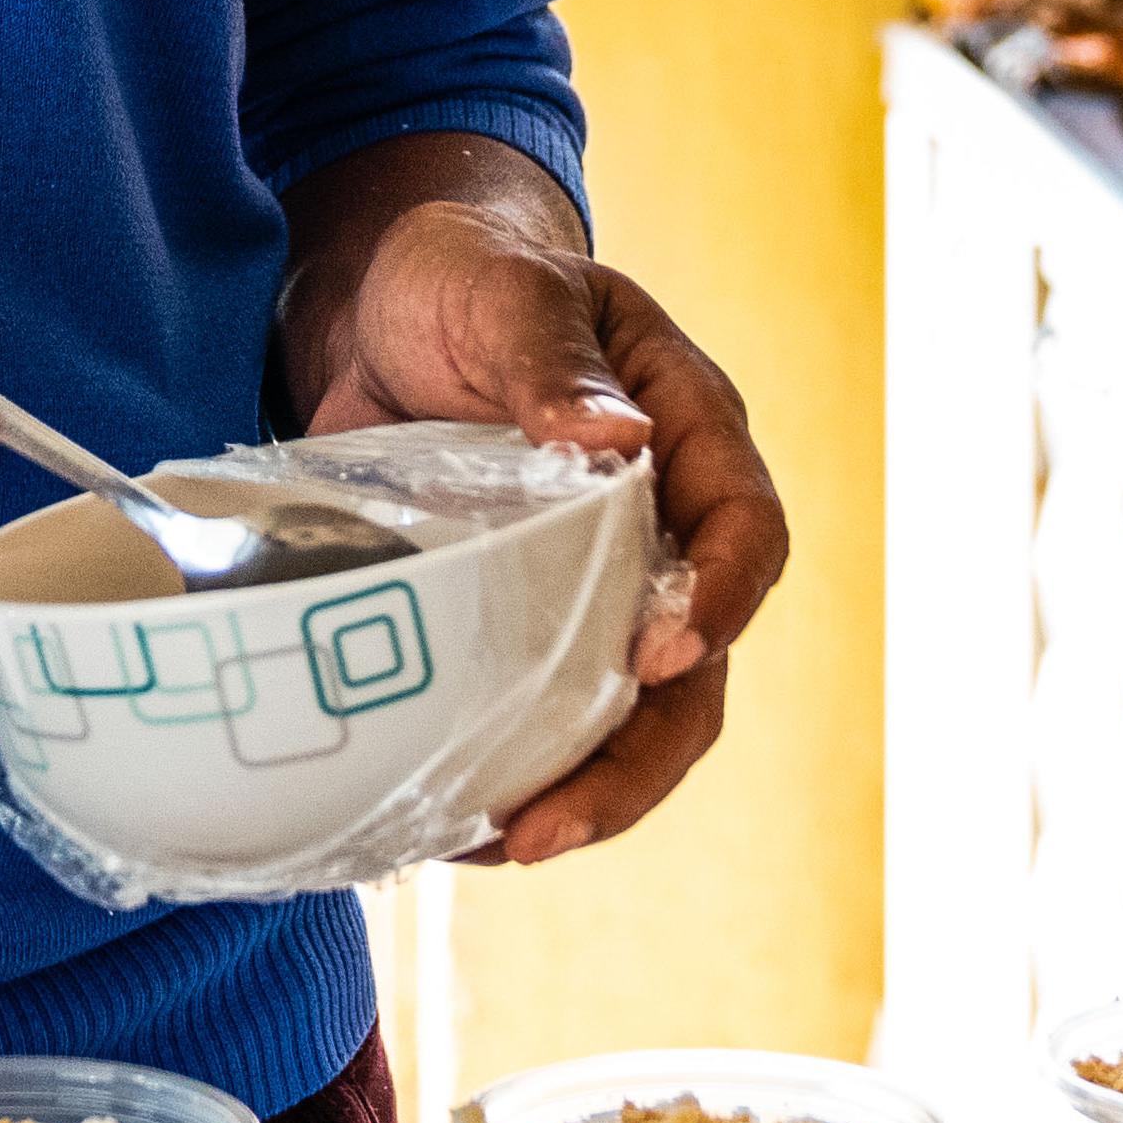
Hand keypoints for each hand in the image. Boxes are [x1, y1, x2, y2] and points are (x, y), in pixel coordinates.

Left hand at [282, 166, 786, 863]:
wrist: (378, 304)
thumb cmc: (463, 277)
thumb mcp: (502, 291)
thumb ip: (550, 355)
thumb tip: (612, 436)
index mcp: (687, 432)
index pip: (743, 530)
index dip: (718, 600)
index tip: (660, 652)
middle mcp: (659, 526)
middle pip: (696, 667)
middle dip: (637, 760)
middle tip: (553, 824)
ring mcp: (592, 585)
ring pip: (626, 716)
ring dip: (579, 792)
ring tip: (502, 846)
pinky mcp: (521, 622)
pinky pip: (541, 715)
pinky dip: (509, 774)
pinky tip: (451, 824)